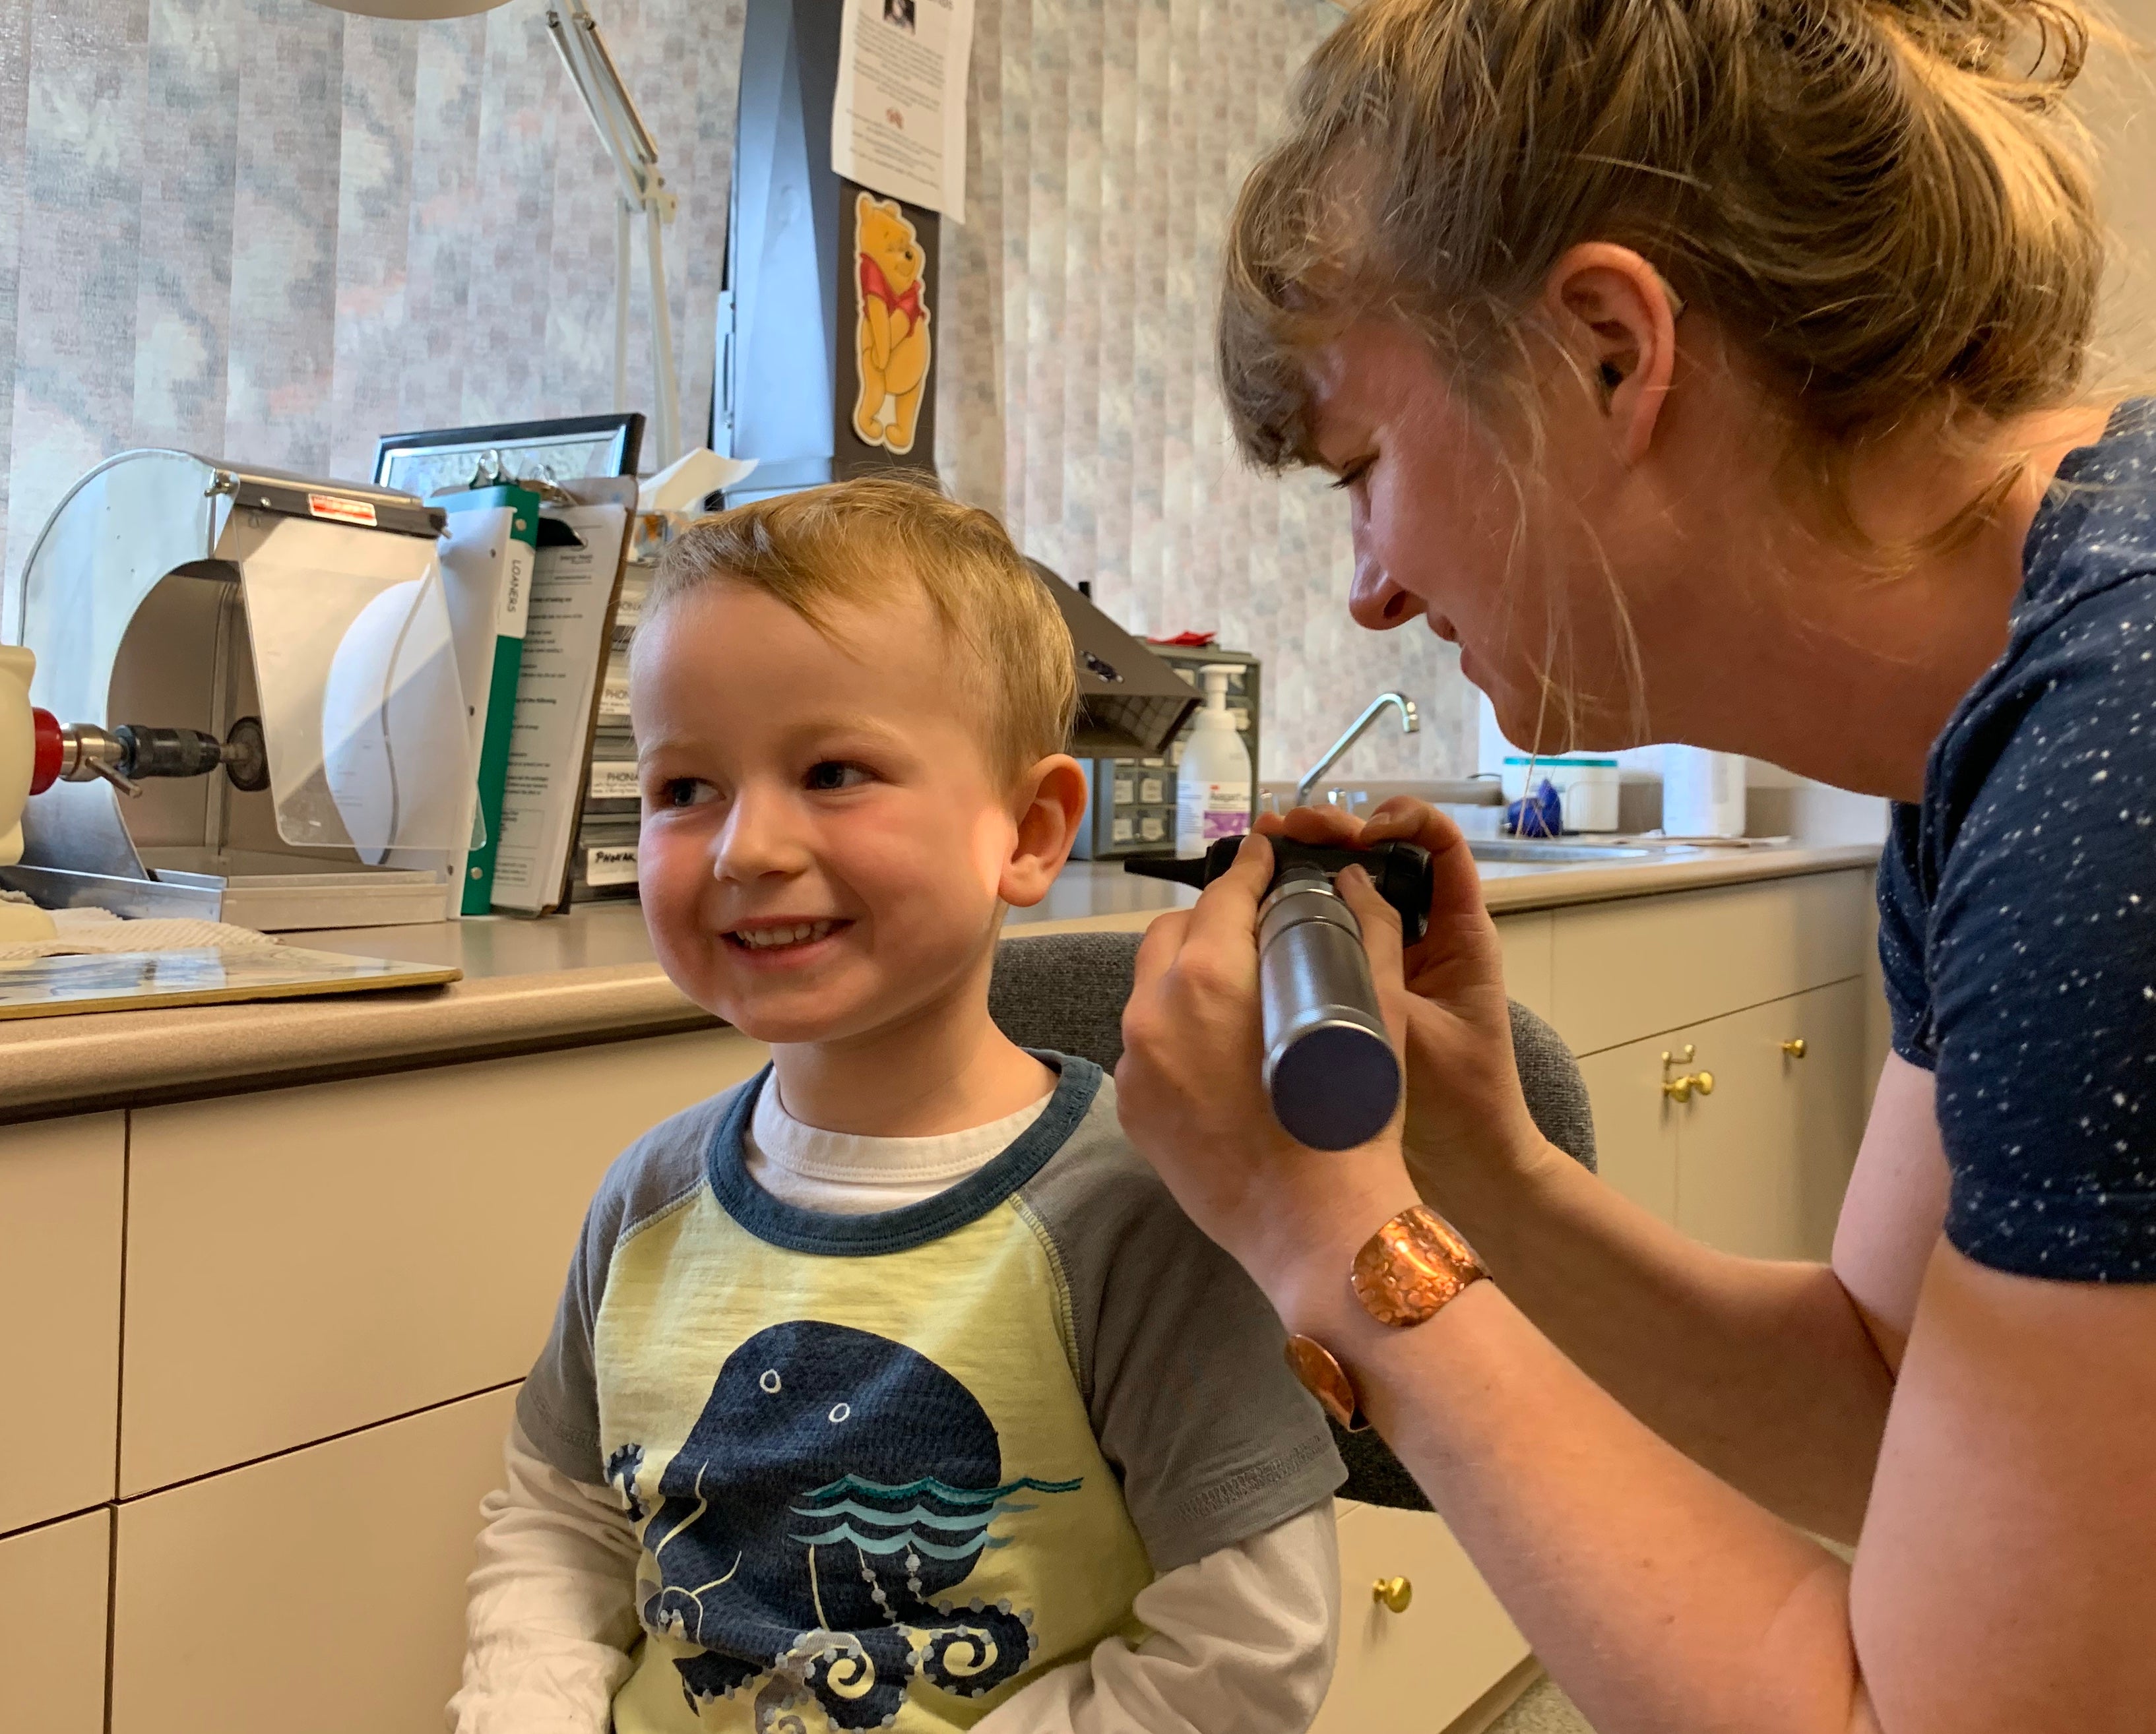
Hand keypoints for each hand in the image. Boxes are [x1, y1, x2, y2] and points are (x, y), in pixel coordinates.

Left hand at [1114, 831, 1420, 1328]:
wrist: (1320, 1228)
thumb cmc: (1354, 1117)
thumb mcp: (1374, 1014)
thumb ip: (1364, 934)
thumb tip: (1351, 881)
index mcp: (1208, 977)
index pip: (1222, 896)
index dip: (1249, 868)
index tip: (1263, 853)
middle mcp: (1154, 1013)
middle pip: (1172, 935)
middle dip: (1212, 924)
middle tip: (1255, 932)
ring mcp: (1136, 1065)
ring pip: (1152, 991)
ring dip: (1189, 980)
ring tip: (1238, 996)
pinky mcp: (1133, 1110)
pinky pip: (1147, 1048)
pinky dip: (1177, 1036)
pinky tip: (1217, 1054)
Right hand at [1254, 803, 1550, 1204]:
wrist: (1466, 1163)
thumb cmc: (1459, 1102)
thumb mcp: (1417, 1026)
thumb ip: (1381, 964)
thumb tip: (1343, 889)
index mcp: (1460, 933)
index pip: (1442, 846)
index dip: (1404, 821)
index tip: (1358, 835)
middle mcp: (1428, 935)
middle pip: (1387, 856)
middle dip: (1335, 831)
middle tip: (1284, 828)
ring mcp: (1395, 959)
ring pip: (1355, 888)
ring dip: (1311, 860)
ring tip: (1263, 846)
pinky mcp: (1364, 984)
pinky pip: (1334, 929)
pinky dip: (1300, 906)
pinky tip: (1261, 898)